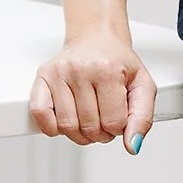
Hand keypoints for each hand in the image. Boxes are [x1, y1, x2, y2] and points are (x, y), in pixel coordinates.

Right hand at [29, 30, 155, 154]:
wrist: (97, 37)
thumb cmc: (117, 62)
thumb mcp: (142, 85)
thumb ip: (142, 117)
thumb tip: (132, 145)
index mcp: (108, 70)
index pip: (113, 123)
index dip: (118, 128)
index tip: (118, 116)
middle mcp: (81, 69)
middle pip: (89, 128)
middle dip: (99, 132)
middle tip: (103, 118)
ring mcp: (59, 72)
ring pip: (66, 127)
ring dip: (78, 133)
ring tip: (87, 119)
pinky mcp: (42, 76)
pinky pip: (39, 115)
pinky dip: (51, 127)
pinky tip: (65, 119)